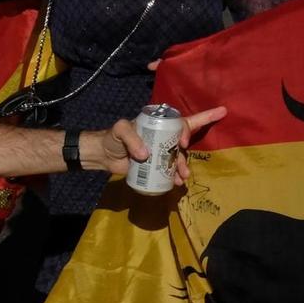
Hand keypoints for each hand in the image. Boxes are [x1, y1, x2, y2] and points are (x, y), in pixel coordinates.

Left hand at [85, 106, 227, 183]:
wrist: (104, 156)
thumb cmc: (112, 137)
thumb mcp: (119, 130)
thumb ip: (130, 137)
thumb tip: (146, 155)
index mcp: (160, 123)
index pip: (183, 120)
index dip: (199, 121)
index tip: (187, 138)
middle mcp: (165, 136)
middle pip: (184, 140)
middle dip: (188, 148)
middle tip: (182, 155)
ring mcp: (162, 152)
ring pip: (180, 158)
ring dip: (183, 166)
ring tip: (182, 177)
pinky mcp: (157, 166)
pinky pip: (172, 170)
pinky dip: (176, 177)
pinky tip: (177, 183)